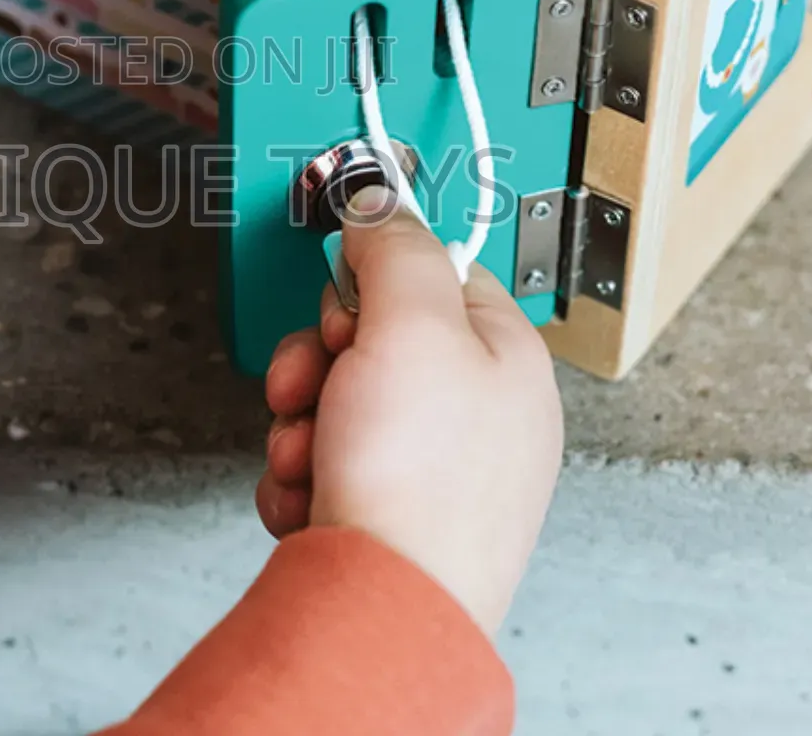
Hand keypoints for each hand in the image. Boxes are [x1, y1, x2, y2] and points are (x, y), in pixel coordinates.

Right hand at [257, 192, 564, 637]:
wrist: (383, 611)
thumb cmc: (417, 483)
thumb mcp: (409, 322)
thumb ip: (394, 246)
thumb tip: (379, 200)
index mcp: (508, 360)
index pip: (434, 272)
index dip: (373, 277)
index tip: (344, 290)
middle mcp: (480, 417)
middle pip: (376, 339)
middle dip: (321, 360)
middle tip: (315, 382)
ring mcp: (436, 473)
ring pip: (339, 402)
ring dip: (304, 421)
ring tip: (314, 453)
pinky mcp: (390, 518)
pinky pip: (328, 464)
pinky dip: (303, 475)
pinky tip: (312, 493)